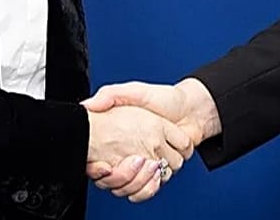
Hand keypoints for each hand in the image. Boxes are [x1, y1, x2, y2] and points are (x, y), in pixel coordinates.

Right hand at [83, 79, 220, 193]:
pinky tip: (151, 172)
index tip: (100, 165)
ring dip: (137, 178)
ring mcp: (150, 163)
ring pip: (135, 184)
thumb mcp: (133, 92)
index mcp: (126, 137)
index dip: (98, 169)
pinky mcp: (164, 170)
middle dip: (120, 175)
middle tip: (121, 163)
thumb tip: (87, 106)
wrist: (192, 107)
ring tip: (139, 162)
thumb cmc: (164, 98)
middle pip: (118, 178)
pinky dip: (151, 185)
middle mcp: (135, 152)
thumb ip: (110, 95)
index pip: (101, 163)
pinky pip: (153, 186)